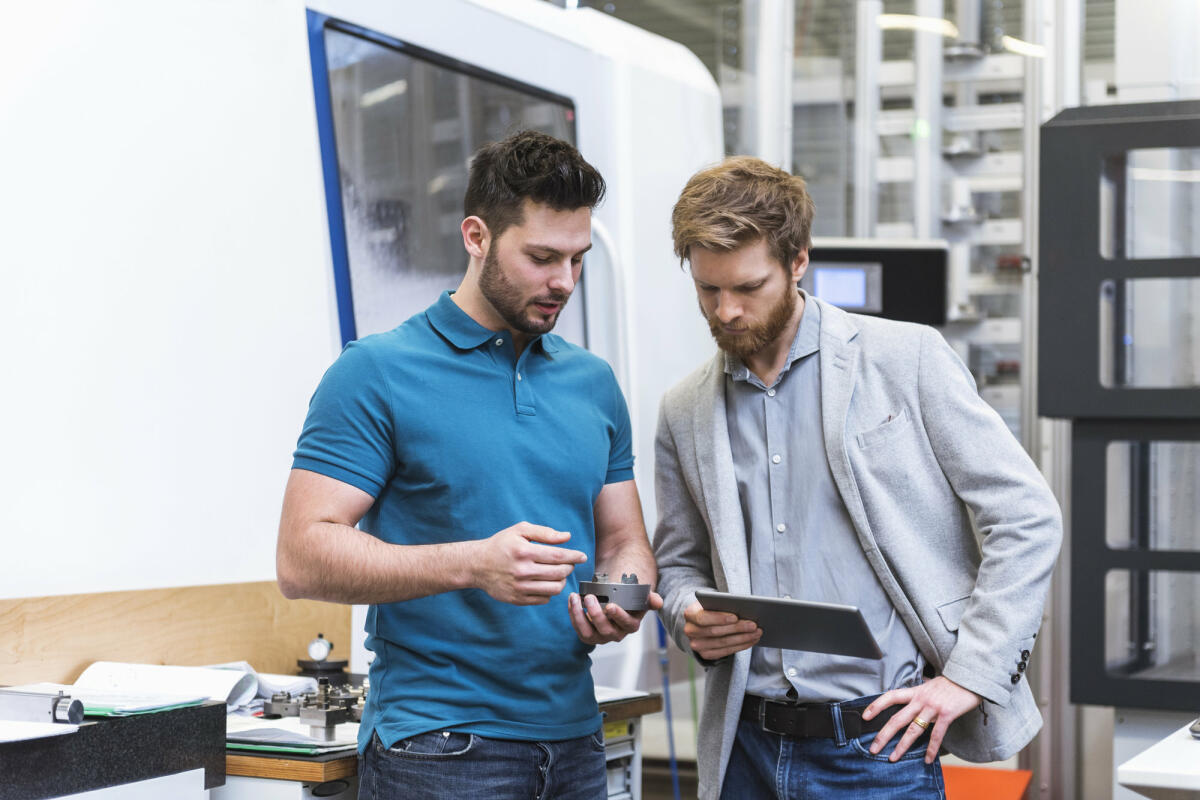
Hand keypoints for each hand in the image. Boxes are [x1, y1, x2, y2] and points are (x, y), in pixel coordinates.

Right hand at [470, 522, 586, 604]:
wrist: (477, 565)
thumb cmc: (501, 544)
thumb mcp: (520, 530)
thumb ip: (544, 532)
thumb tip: (567, 537)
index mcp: (524, 552)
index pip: (558, 556)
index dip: (574, 556)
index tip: (582, 556)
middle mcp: (522, 571)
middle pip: (559, 573)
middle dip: (569, 567)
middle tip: (569, 563)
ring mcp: (520, 587)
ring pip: (554, 589)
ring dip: (562, 581)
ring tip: (559, 573)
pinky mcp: (517, 599)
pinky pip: (544, 599)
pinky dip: (550, 592)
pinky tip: (545, 582)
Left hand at [568, 590, 662, 644]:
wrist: (616, 600)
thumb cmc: (628, 600)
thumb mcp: (640, 597)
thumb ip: (650, 599)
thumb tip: (658, 602)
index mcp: (630, 625)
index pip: (626, 624)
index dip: (618, 616)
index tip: (611, 605)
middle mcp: (616, 634)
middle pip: (605, 630)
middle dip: (596, 614)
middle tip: (590, 597)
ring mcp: (600, 636)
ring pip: (588, 633)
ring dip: (579, 616)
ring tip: (576, 598)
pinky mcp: (588, 635)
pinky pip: (578, 629)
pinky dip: (573, 614)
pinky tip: (572, 601)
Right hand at [682, 601, 761, 660]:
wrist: (701, 621)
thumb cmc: (711, 608)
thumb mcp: (712, 602)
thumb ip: (722, 604)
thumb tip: (742, 609)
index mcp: (690, 614)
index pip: (703, 618)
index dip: (719, 618)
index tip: (735, 617)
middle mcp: (690, 631)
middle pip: (715, 632)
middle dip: (737, 628)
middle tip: (754, 625)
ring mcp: (697, 645)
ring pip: (723, 643)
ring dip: (743, 638)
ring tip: (756, 633)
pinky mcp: (705, 654)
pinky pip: (726, 651)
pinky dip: (741, 646)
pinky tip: (751, 640)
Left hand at [861, 676, 980, 762]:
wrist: (970, 678)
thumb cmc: (951, 683)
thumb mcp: (930, 684)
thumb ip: (920, 692)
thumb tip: (913, 695)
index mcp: (915, 692)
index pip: (890, 697)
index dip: (876, 706)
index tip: (865, 716)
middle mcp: (921, 700)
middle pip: (897, 718)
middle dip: (883, 735)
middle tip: (873, 748)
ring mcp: (933, 708)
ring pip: (913, 729)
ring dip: (902, 745)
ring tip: (893, 757)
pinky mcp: (946, 715)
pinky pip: (936, 735)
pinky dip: (931, 749)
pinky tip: (927, 759)